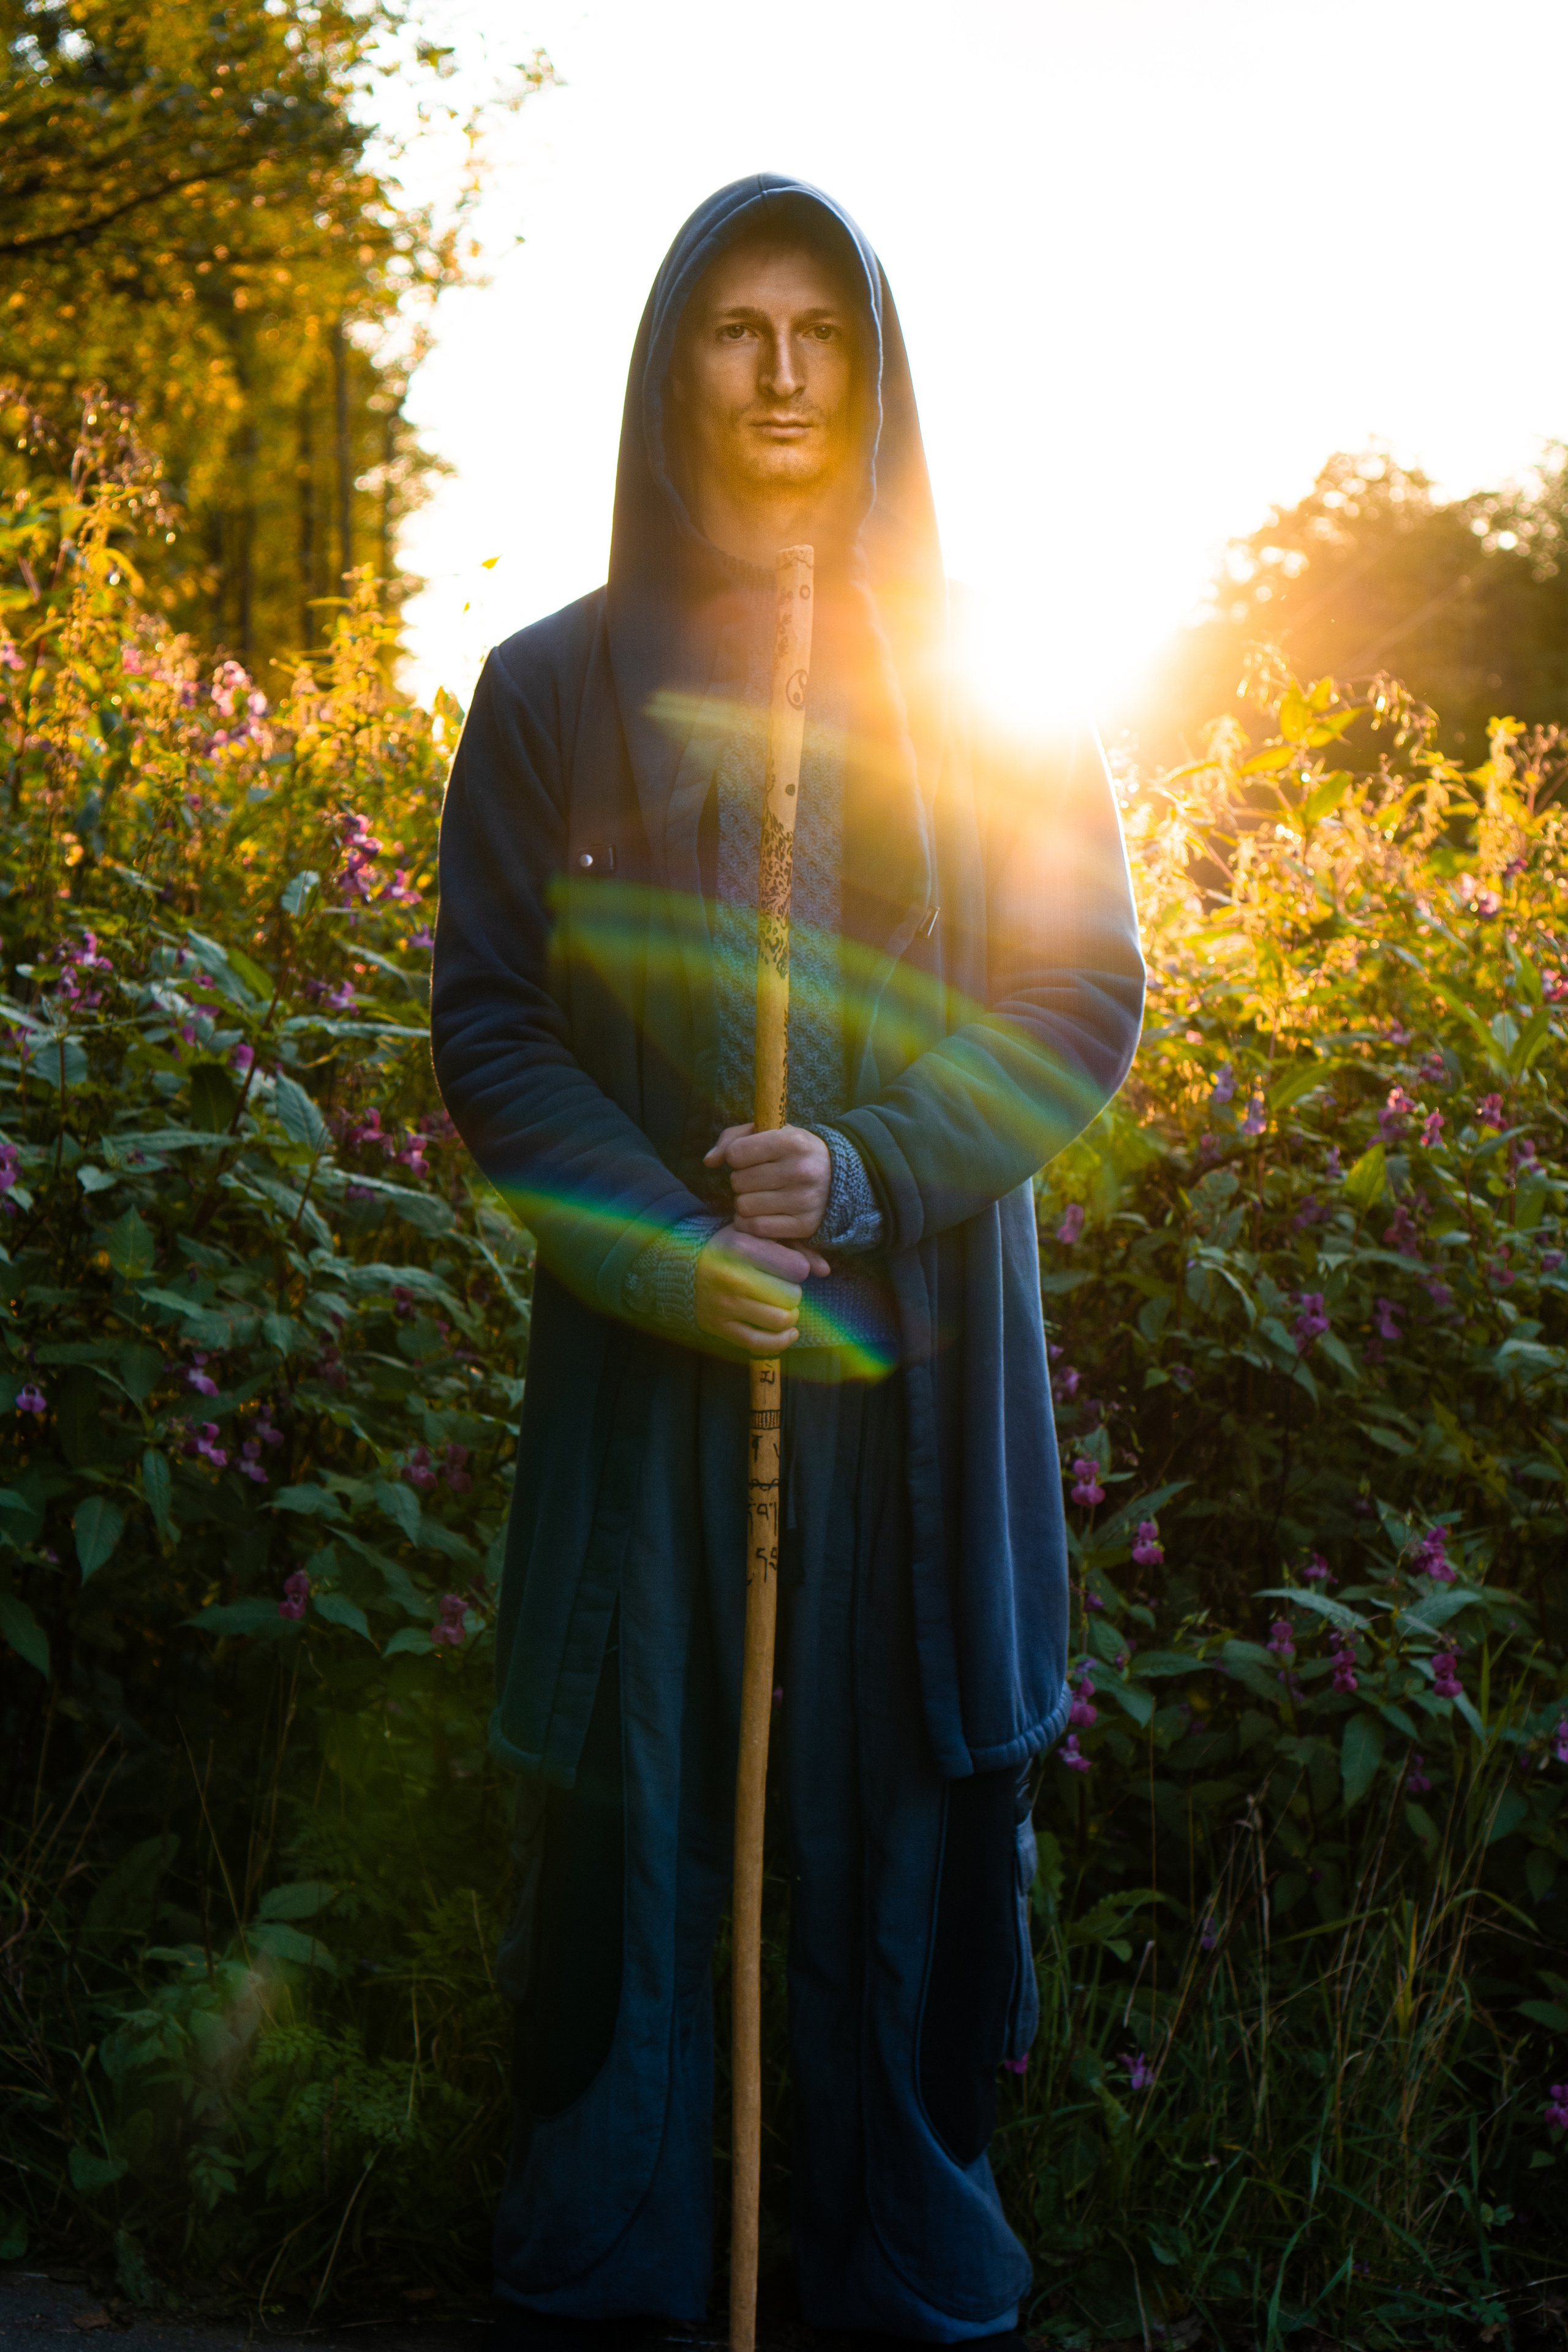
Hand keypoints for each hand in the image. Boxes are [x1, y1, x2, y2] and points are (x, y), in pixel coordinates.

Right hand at [694, 1224, 829, 1354]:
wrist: (685, 1265)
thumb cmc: (732, 1247)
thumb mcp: (760, 1235)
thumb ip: (796, 1247)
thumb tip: (825, 1270)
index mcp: (742, 1249)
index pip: (797, 1268)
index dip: (799, 1268)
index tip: (789, 1267)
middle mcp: (732, 1278)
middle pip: (792, 1296)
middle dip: (793, 1292)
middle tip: (781, 1286)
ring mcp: (724, 1305)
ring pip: (780, 1320)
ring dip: (789, 1315)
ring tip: (781, 1306)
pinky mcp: (719, 1326)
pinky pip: (760, 1343)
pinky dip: (781, 1340)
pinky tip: (788, 1331)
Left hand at [704, 1121, 831, 1241]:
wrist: (836, 1176)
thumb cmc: (793, 1152)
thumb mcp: (770, 1133)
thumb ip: (733, 1139)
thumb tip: (709, 1161)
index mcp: (792, 1142)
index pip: (736, 1153)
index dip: (736, 1156)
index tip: (749, 1158)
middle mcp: (801, 1170)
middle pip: (738, 1182)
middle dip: (742, 1180)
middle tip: (759, 1178)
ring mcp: (805, 1200)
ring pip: (744, 1206)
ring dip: (745, 1202)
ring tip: (761, 1194)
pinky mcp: (805, 1225)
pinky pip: (757, 1228)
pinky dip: (751, 1222)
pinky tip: (762, 1212)